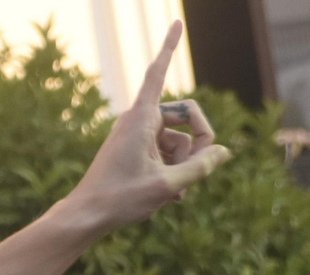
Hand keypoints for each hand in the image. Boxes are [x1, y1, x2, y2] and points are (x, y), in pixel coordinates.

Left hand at [69, 22, 230, 233]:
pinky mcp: (134, 153)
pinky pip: (165, 154)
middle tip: (196, 172)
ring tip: (173, 192)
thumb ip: (200, 167)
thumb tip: (225, 151)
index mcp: (141, 118)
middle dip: (197, 144)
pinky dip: (172, 171)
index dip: (169, 47)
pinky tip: (171, 197)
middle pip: (185, 119)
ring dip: (184, 165)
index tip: (176, 21)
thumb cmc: (119, 200)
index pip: (158, 73)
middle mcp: (137, 121)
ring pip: (177, 142)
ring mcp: (136, 138)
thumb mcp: (166, 185)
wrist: (84, 217)